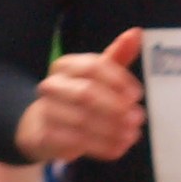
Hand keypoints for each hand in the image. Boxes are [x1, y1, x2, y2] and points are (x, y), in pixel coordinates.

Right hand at [19, 29, 145, 163]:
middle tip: (138, 117)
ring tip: (132, 135)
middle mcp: (52, 85)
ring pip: (82, 121)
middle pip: (86, 94)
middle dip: (115, 107)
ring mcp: (46, 111)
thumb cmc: (77, 95)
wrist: (42, 125)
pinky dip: (101, 146)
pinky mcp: (45, 136)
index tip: (137, 95)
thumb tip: (137, 33)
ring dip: (112, 130)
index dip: (118, 80)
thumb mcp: (98, 75)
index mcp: (66, 65)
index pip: (93, 66)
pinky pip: (76, 143)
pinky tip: (118, 148)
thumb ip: (117, 56)